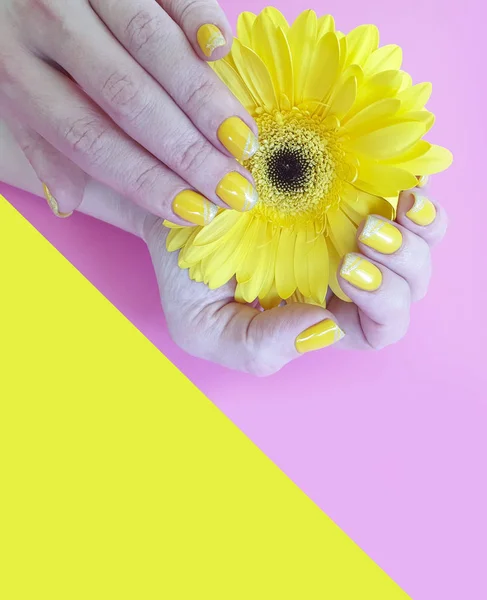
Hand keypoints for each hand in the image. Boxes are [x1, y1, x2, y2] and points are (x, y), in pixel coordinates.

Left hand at [0, 0, 257, 221]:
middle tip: (236, 187)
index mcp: (14, 73)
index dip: (147, 181)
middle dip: (188, 151)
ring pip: (151, 47)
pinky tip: (222, 48)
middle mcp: (43, 24)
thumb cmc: (9, 37)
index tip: (195, 211)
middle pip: (127, 99)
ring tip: (243, 139)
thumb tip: (66, 204)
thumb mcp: (11, 92)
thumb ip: (39, 144)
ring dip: (204, 98)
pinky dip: (195, 13)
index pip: (89, 141)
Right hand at [145, 185, 446, 375]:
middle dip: (401, 268)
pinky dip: (418, 201)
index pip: (374, 328)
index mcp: (319, 314)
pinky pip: (408, 202)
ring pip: (418, 246)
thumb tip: (324, 327)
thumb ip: (258, 348)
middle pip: (407, 288)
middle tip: (366, 240)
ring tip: (393, 211)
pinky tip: (404, 190)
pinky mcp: (354, 190)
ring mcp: (354, 231)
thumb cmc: (187, 272)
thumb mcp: (204, 327)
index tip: (347, 271)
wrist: (172, 205)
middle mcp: (345, 278)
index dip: (379, 307)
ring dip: (417, 235)